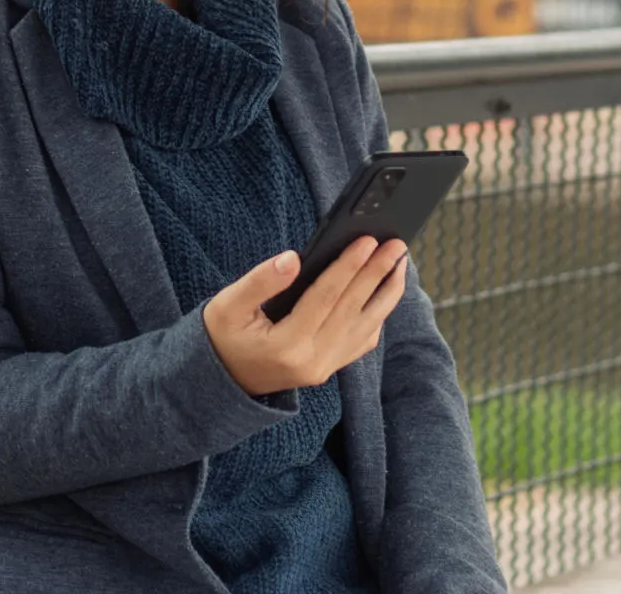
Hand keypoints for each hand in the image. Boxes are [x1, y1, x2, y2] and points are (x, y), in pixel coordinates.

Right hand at [202, 237, 409, 396]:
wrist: (220, 380)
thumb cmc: (222, 337)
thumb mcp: (227, 306)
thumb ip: (259, 282)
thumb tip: (293, 259)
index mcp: (287, 345)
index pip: (326, 298)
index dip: (348, 267)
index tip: (367, 241)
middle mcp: (312, 361)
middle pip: (352, 309)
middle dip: (377, 273)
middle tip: (396, 244)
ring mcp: (324, 369)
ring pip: (366, 327)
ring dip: (387, 294)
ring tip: (400, 264)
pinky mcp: (328, 369)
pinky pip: (361, 342)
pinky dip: (378, 317)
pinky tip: (383, 294)